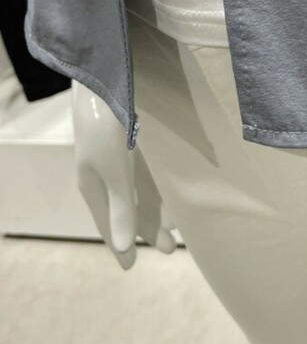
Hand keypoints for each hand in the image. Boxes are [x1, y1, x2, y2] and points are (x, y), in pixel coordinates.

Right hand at [72, 81, 175, 268]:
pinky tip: (175, 190)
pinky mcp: (132, 139)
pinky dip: (159, 185)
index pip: (107, 223)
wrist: (106, 76)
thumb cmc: (105, 124)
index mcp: (92, 184)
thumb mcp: (114, 169)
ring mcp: (118, 155)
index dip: (120, 244)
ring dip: (157, 207)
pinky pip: (147, 171)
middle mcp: (104, 172)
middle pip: (126, 208)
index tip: (131, 267)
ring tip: (178, 224)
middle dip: (146, 227)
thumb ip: (121, 206)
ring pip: (139, 190)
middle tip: (169, 247)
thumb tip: (123, 248)